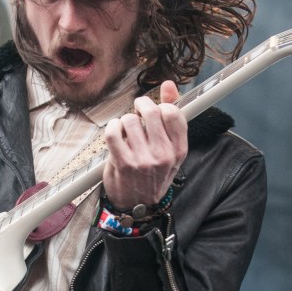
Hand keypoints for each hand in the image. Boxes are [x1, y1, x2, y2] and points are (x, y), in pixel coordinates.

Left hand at [103, 80, 186, 209]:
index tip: (155, 111)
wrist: (137, 206)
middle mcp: (163, 155)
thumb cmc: (153, 174)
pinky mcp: (123, 162)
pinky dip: (112, 127)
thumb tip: (169, 85)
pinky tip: (116, 133)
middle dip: (141, 106)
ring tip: (127, 131)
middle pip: (151, 112)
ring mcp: (143, 159)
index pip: (173, 113)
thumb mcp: (169, 149)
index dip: (161, 106)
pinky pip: (114, 131)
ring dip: (125, 121)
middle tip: (137, 111)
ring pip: (130, 120)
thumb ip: (171, 116)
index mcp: (179, 150)